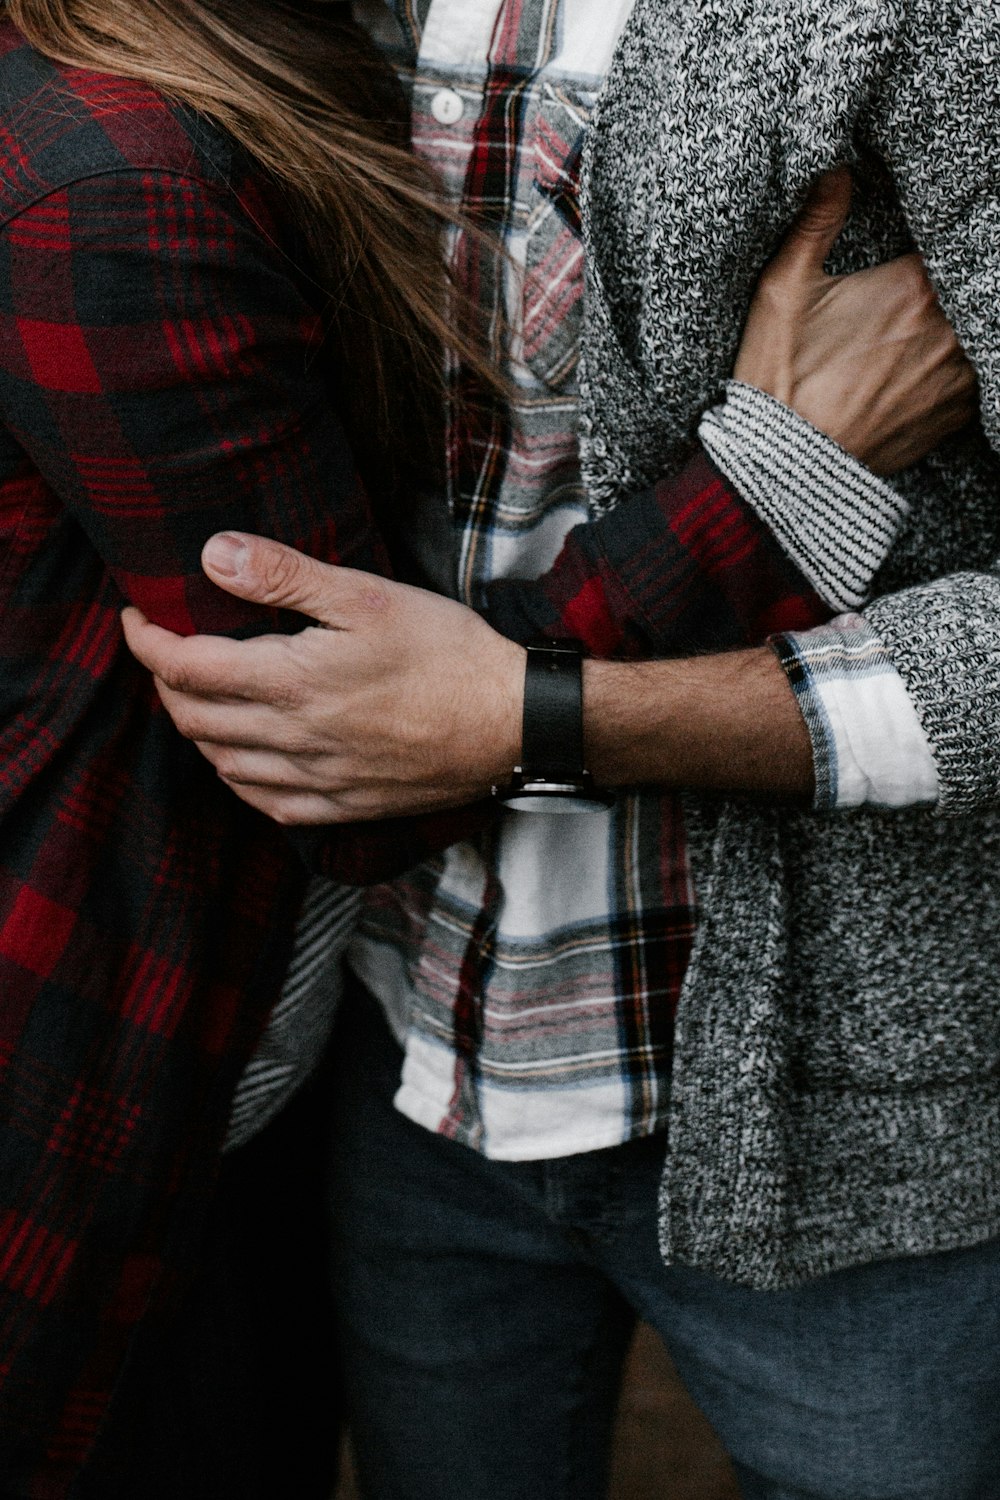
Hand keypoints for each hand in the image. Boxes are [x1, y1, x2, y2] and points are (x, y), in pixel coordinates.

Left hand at [122, 534, 523, 823]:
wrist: (513, 724)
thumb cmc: (448, 652)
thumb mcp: (367, 596)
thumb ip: (284, 577)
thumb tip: (212, 554)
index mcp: (290, 683)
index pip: (184, 667)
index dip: (147, 641)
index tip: (139, 616)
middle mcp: (292, 740)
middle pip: (193, 718)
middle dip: (166, 681)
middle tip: (170, 649)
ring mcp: (316, 780)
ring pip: (222, 764)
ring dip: (196, 729)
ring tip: (200, 696)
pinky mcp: (344, 806)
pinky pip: (265, 804)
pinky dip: (237, 778)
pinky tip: (243, 760)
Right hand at [734, 167, 976, 473]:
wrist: (784, 466)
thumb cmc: (779, 377)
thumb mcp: (783, 290)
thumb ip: (816, 221)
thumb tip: (837, 167)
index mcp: (913, 287)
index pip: (954, 243)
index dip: (943, 240)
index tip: (920, 256)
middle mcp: (948, 331)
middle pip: (972, 288)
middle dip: (953, 286)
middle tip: (914, 302)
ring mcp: (958, 378)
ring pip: (980, 333)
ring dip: (961, 327)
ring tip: (923, 331)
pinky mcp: (956, 417)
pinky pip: (980, 379)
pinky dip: (964, 367)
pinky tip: (931, 366)